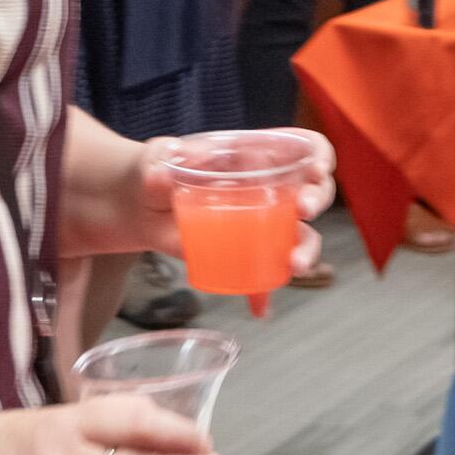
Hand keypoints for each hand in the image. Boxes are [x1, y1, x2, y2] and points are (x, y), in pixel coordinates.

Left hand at [86, 127, 334, 267]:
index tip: (317, 168)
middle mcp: (266, 187)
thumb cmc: (154, 171)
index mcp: (253, 154)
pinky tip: (259, 307)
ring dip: (305, 251)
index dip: (318, 154)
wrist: (137, 206)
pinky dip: (264, 291)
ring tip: (294, 266)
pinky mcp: (244, 251)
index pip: (302, 147)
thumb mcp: (155, 161)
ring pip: (299, 235)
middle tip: (303, 210)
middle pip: (311, 190)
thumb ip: (158, 166)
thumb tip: (160, 177)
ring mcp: (259, 221)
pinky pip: (264, 271)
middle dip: (317, 199)